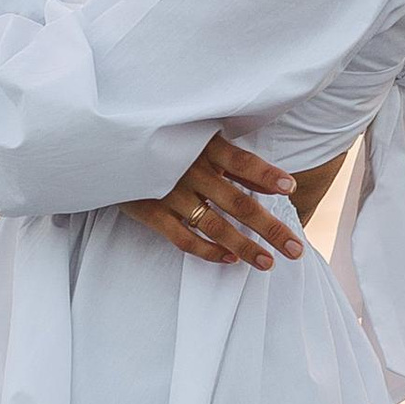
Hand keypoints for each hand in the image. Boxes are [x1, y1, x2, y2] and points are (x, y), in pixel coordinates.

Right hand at [119, 134, 316, 269]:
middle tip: (295, 249)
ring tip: (267, 263)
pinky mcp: (151, 212)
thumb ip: (232, 161)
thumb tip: (274, 182)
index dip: (265, 176)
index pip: (241, 162)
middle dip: (270, 228)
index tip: (290, 187)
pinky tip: (228, 259)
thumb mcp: (196, 141)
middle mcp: (189, 171)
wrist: (109, 147)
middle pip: (238, 203)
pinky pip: (183, 238)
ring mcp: (169, 194)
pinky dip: (207, 251)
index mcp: (203, 147)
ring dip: (244, 247)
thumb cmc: (163, 142)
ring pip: (214, 227)